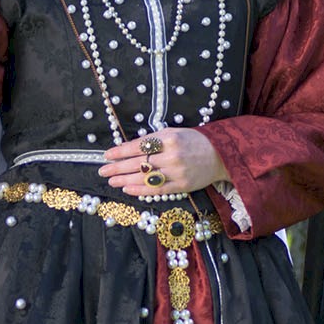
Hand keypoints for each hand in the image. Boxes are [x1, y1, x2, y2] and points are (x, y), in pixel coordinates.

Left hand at [98, 128, 228, 198]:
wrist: (220, 155)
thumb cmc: (194, 141)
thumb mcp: (173, 132)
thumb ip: (152, 140)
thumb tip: (128, 148)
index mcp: (169, 139)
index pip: (138, 146)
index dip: (120, 151)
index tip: (107, 155)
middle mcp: (172, 156)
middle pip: (138, 163)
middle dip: (117, 167)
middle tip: (102, 170)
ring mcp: (176, 172)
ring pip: (145, 178)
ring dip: (125, 180)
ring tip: (111, 180)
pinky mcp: (181, 186)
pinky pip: (156, 189)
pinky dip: (140, 190)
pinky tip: (127, 189)